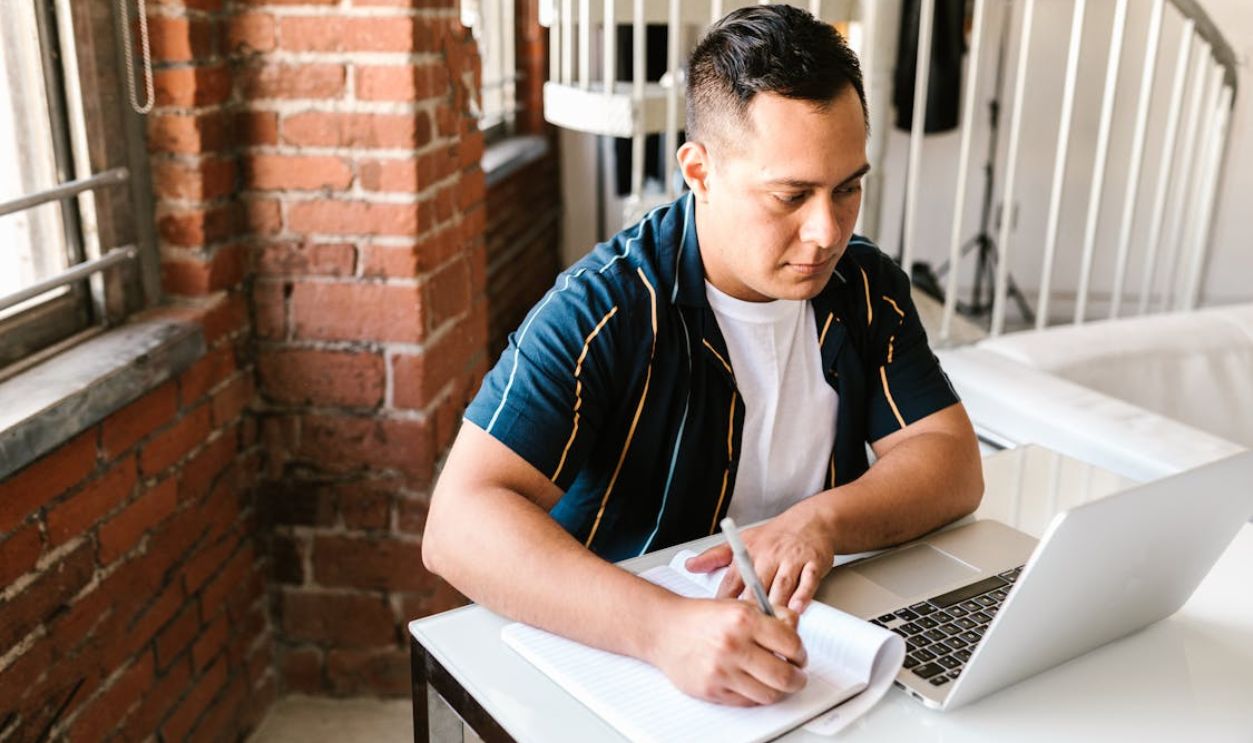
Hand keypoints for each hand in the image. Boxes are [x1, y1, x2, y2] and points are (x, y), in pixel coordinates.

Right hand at [646, 596, 807, 705]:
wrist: (665, 629)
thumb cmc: (702, 617)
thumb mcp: (739, 605)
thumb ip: (772, 616)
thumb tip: (795, 633)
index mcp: (744, 619)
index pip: (792, 644)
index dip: (801, 654)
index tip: (799, 657)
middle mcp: (733, 644)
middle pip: (784, 676)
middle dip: (797, 679)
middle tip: (797, 676)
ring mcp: (722, 670)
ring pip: (769, 694)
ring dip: (778, 691)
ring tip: (776, 682)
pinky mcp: (712, 689)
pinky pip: (747, 702)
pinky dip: (755, 696)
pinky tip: (753, 685)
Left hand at [685, 500, 835, 613]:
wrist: (811, 521)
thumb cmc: (775, 536)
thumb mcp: (743, 541)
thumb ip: (715, 556)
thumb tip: (690, 565)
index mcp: (749, 554)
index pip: (732, 582)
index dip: (725, 604)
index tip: (721, 622)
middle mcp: (769, 556)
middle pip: (756, 587)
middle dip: (750, 610)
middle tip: (745, 632)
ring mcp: (792, 560)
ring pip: (781, 586)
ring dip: (775, 606)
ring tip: (769, 627)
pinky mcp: (813, 563)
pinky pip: (808, 581)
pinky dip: (803, 595)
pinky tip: (797, 608)